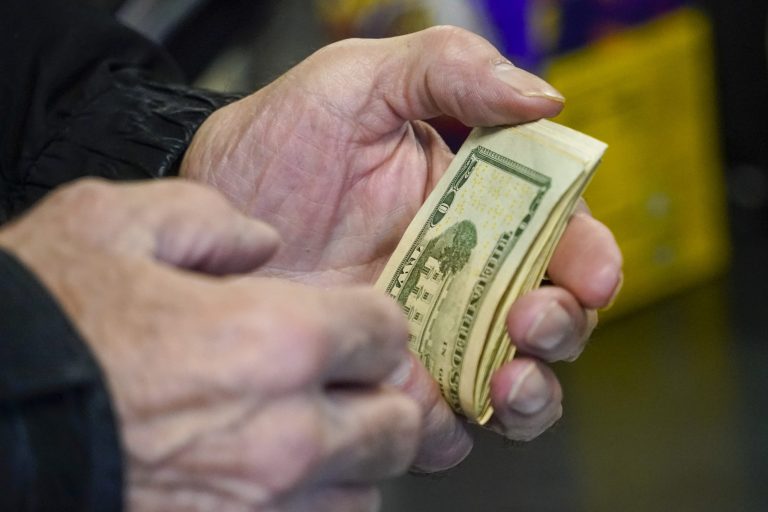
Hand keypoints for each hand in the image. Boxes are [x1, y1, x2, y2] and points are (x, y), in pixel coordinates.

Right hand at [0, 179, 420, 511]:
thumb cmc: (37, 329)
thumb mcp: (109, 225)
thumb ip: (209, 219)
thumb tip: (258, 241)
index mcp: (274, 342)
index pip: (386, 334)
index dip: (370, 323)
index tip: (351, 326)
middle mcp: (282, 436)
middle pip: (394, 425)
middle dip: (377, 399)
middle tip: (344, 386)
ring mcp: (258, 508)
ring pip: (362, 492)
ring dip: (345, 461)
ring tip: (302, 437)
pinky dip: (303, 503)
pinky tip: (265, 478)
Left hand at [181, 26, 622, 469]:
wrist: (203, 216)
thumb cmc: (273, 144)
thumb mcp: (354, 82)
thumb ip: (447, 71)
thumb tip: (543, 96)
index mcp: (472, 205)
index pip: (557, 233)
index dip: (590, 255)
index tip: (591, 272)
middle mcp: (461, 274)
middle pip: (549, 314)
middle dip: (562, 327)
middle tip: (532, 319)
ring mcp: (427, 333)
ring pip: (511, 381)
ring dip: (532, 393)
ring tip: (508, 383)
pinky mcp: (385, 380)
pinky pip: (440, 425)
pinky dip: (452, 430)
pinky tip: (432, 409)